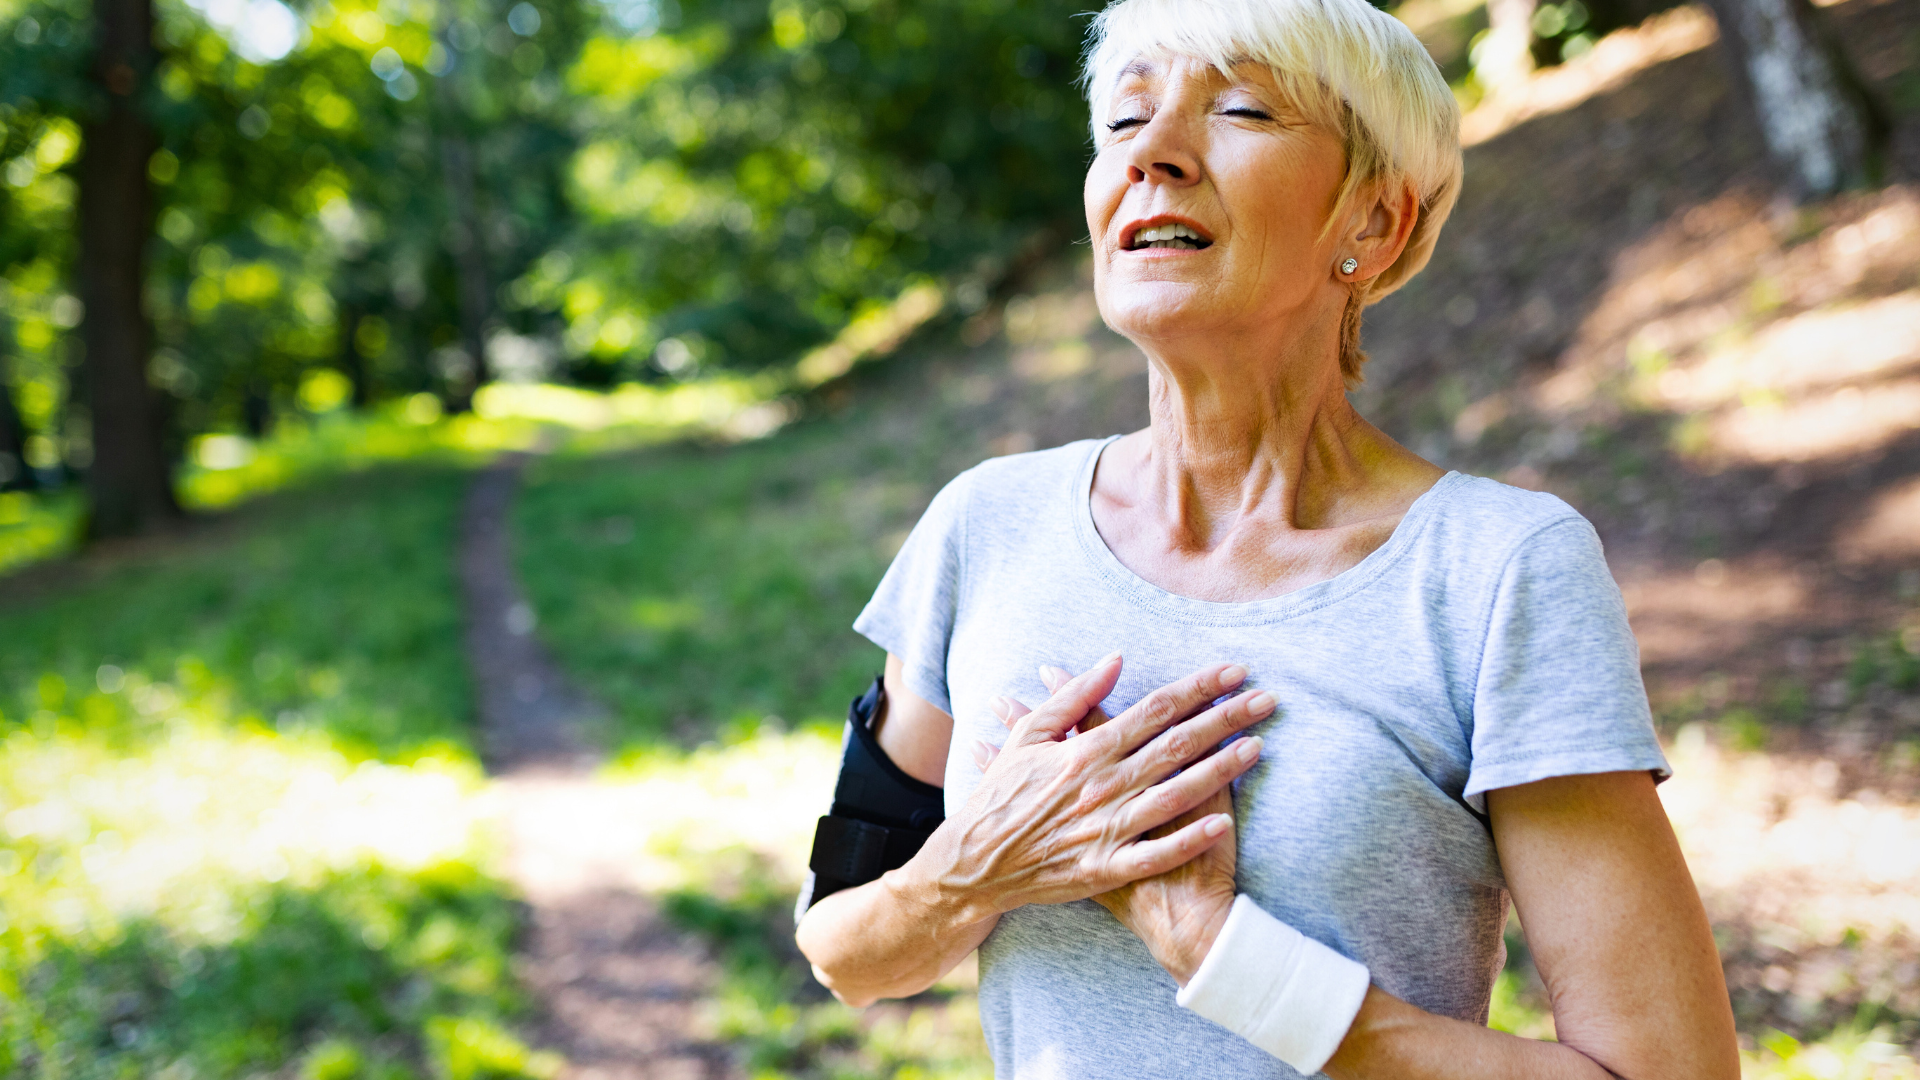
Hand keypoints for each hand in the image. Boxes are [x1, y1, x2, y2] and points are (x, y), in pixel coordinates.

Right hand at [929, 653, 1268, 920]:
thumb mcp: (1028, 737)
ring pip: (1173, 794)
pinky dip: (1189, 838)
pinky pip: (1155, 853)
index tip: (1233, 671)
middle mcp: (1100, 787)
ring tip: (1258, 747)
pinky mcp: (1105, 869)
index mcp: (1084, 751)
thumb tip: (1115, 659)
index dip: (1197, 688)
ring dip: (1219, 770)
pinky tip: (1224, 821)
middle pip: (1175, 745)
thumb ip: (1073, 697)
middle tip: (1266, 698)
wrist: (972, 865)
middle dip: (1224, 719)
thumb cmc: (1001, 796)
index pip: (1153, 710)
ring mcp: (1104, 829)